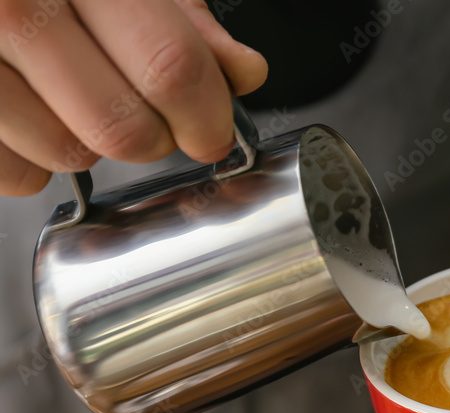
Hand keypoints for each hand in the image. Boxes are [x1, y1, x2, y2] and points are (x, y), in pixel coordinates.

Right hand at [0, 0, 266, 195]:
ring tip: (68, 96)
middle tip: (145, 116)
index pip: (169, 67)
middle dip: (153, 137)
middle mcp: (10, 5)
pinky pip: (14, 174)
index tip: (212, 131)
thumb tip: (242, 72)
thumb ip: (179, 19)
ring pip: (68, 156)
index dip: (205, 114)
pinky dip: (31, 158)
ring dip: (86, 144)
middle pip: (123, 128)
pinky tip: (25, 110)